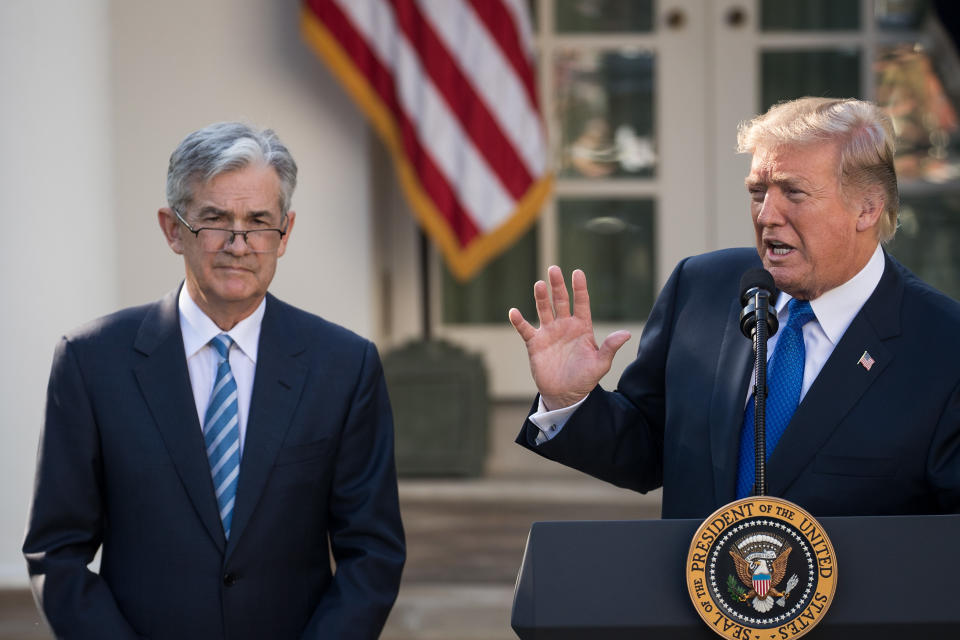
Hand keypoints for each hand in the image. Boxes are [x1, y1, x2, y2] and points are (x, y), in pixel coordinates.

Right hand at [509, 266, 630, 409]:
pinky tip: (514, 312)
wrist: (565, 394)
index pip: (581, 302)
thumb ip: (610, 347)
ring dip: (541, 298)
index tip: (577, 273)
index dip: (579, 288)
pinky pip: (525, 329)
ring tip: (539, 285)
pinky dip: (519, 321)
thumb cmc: (585, 378)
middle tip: (554, 269)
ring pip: (544, 310)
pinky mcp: (535, 343)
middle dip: (557, 285)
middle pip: (561, 300)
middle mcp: (564, 325)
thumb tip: (626, 334)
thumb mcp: (601, 364)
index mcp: (581, 327)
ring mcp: (549, 333)